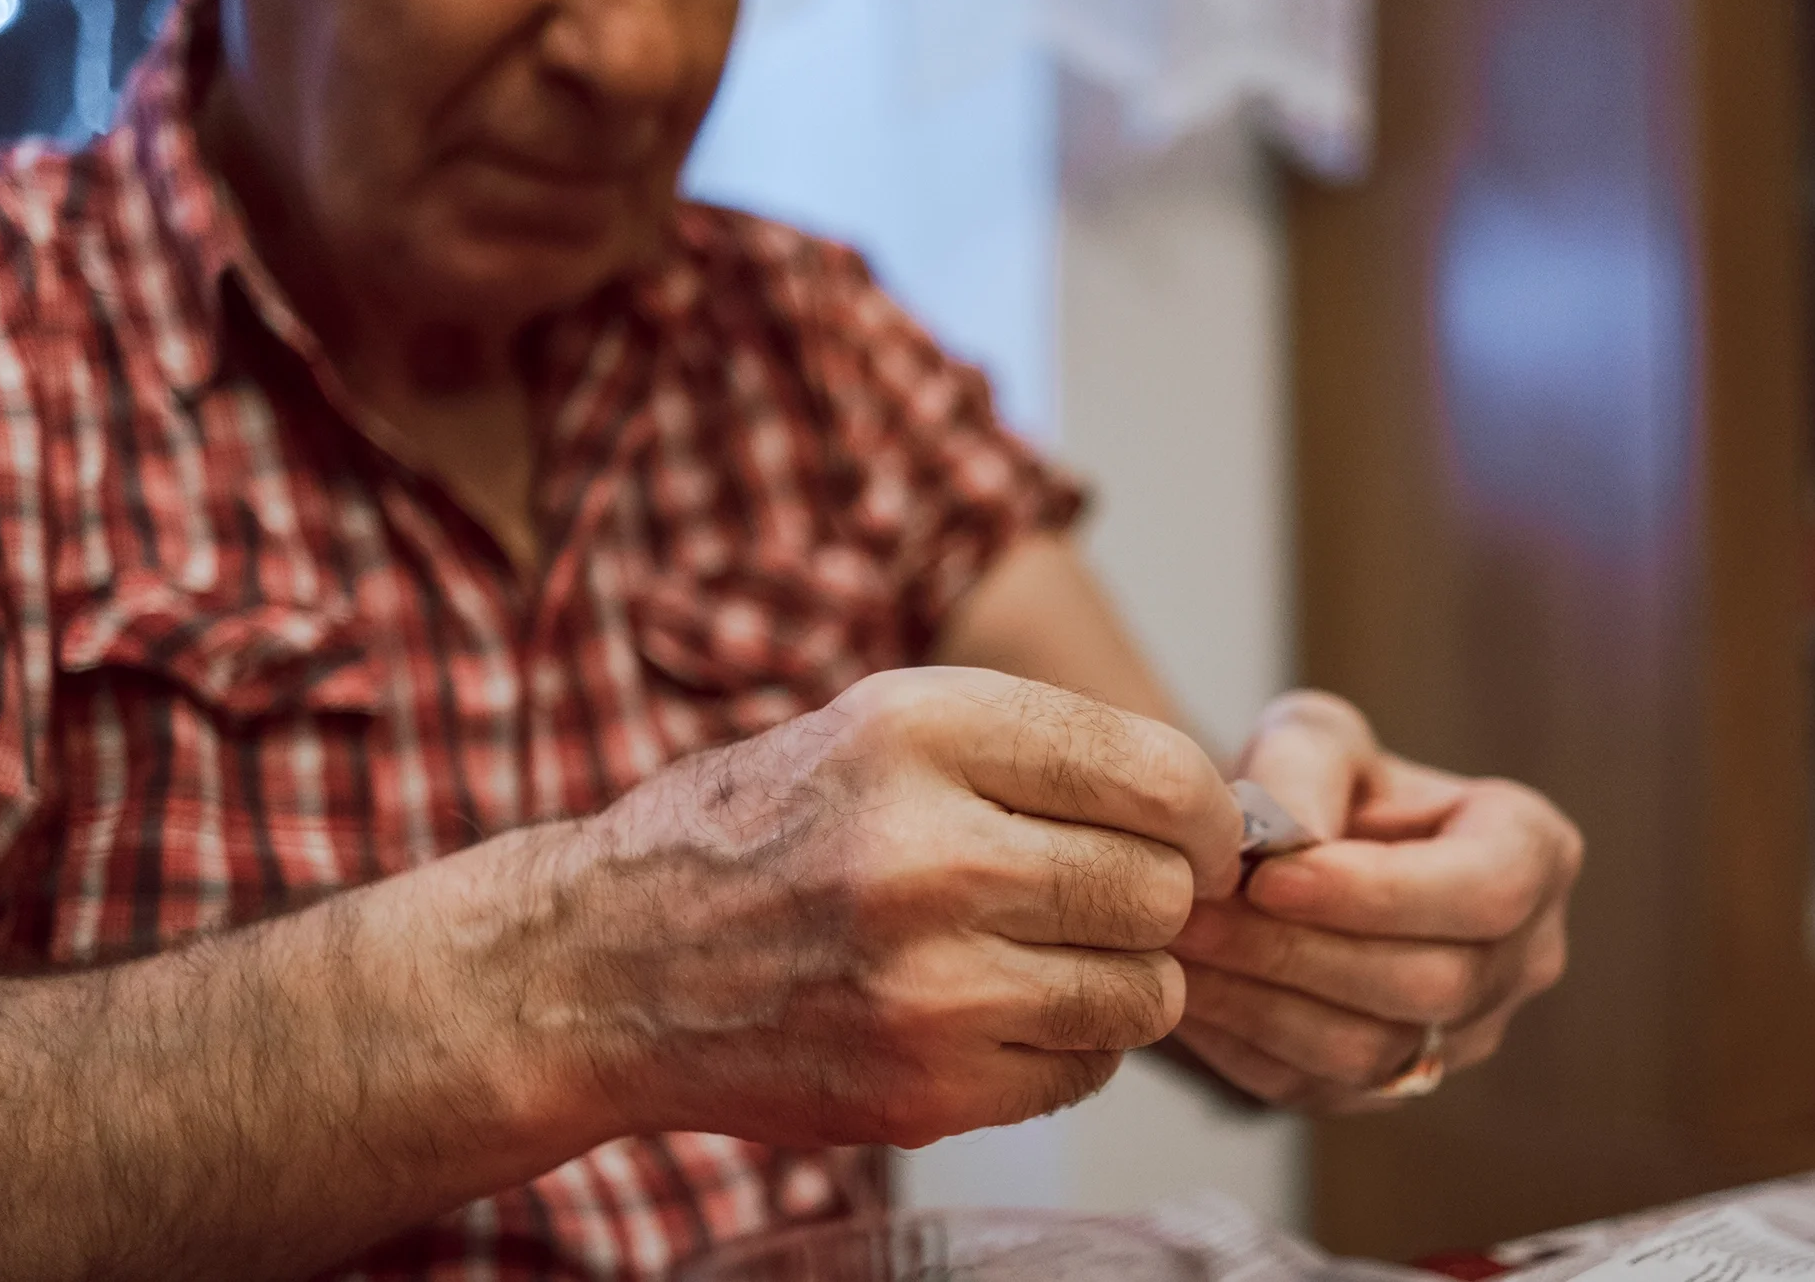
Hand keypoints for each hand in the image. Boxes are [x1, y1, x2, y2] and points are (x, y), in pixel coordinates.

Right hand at [504, 668, 1241, 1149]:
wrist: (603, 968)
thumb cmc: (760, 834)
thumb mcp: (881, 726)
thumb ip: (1038, 750)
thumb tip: (1211, 812)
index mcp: (922, 730)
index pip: (1158, 773)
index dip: (1203, 814)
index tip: (1193, 836)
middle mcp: (928, 850)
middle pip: (1160, 888)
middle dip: (1154, 897)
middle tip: (1103, 900)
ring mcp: (926, 981)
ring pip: (1143, 989)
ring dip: (1118, 979)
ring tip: (1043, 956)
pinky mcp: (922, 1088)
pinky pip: (1086, 1070)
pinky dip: (1067, 1049)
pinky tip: (997, 1014)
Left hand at [1168, 692, 1580, 1111]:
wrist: (1289, 857)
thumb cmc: (1316, 783)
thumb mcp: (1311, 738)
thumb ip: (1302, 766)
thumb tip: (1293, 836)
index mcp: (1532, 852)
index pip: (1488, 892)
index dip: (1378, 894)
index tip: (1269, 878)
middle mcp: (1523, 956)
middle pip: (1431, 984)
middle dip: (1298, 950)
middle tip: (1195, 915)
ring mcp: (1466, 1036)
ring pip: (1373, 1051)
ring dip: (1260, 1004)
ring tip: (1180, 949)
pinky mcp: (1393, 1088)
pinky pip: (1318, 1088)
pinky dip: (1241, 1042)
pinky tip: (1186, 992)